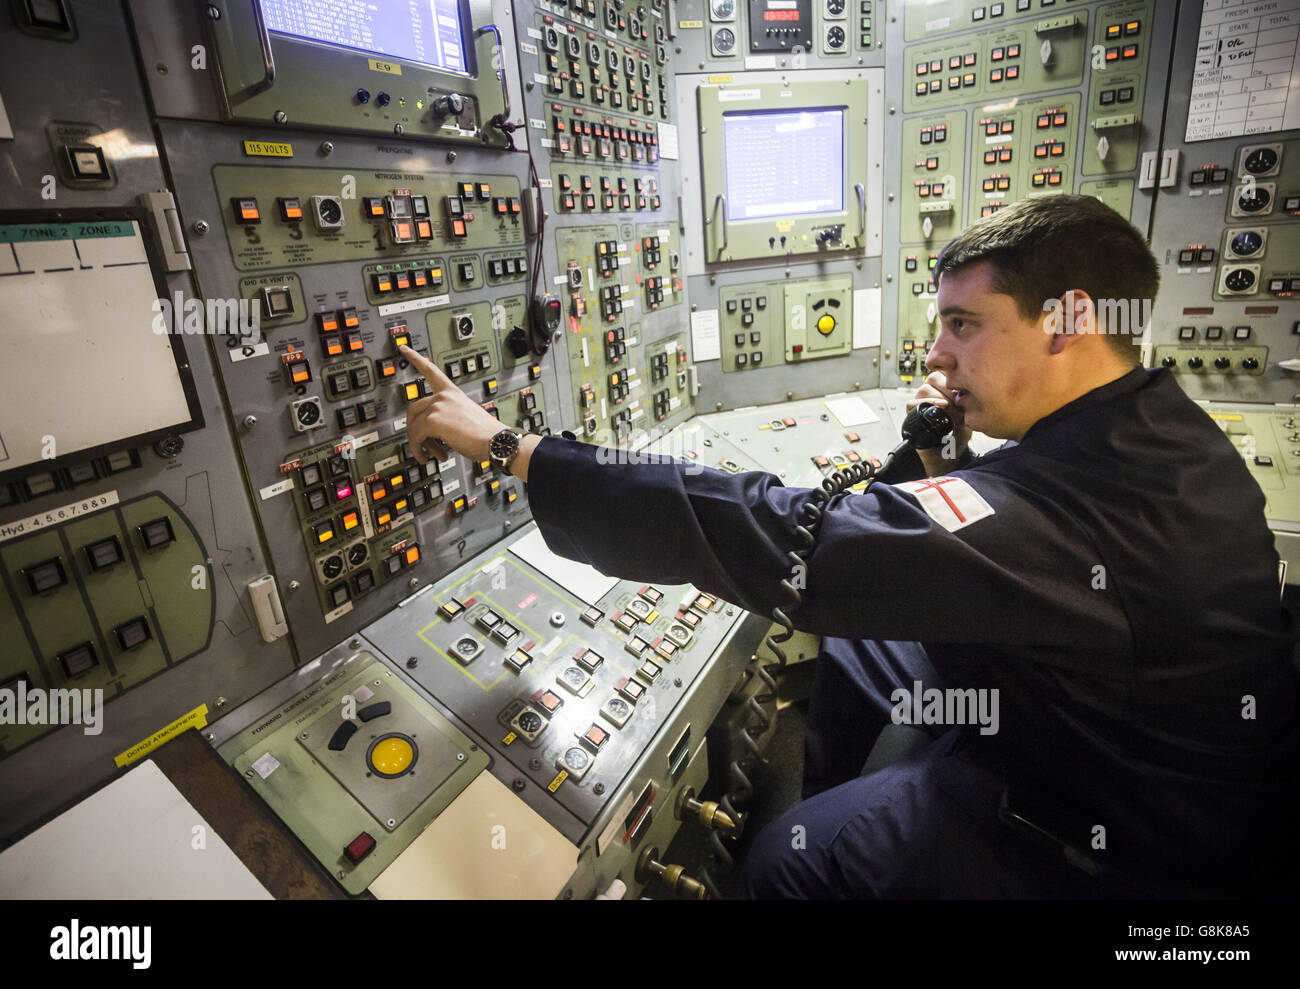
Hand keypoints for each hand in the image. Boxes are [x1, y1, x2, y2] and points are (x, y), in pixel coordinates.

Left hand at [399, 345, 502, 464]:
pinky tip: (426, 456)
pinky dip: (418, 448)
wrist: (497, 442)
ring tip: (431, 454)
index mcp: (453, 393)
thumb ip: (446, 419)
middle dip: (415, 429)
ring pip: (413, 425)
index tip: (404, 349)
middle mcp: (444, 397)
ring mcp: (438, 406)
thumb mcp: (464, 420)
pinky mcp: (434, 420)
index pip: (432, 371)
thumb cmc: (486, 435)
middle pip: (413, 409)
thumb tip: (431, 433)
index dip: (416, 359)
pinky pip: (415, 435)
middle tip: (425, 444)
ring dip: (419, 443)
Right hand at [907, 371, 972, 476]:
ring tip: (950, 413)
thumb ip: (965, 401)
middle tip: (958, 405)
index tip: (963, 393)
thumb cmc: (957, 437)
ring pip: (923, 390)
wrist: (946, 457)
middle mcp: (931, 394)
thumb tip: (962, 390)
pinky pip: (911, 404)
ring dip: (938, 399)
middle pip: (933, 378)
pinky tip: (939, 411)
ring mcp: (920, 403)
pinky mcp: (912, 414)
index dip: (954, 381)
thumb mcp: (968, 415)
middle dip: (947, 391)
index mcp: (944, 390)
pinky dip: (924, 405)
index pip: (945, 372)